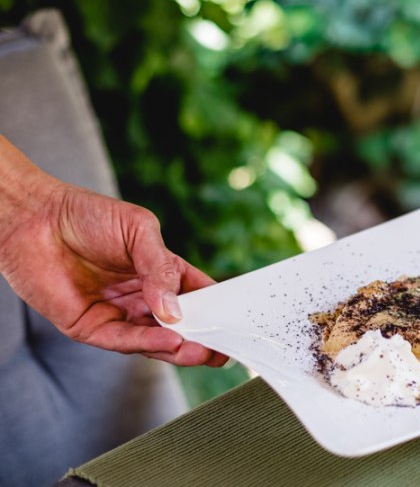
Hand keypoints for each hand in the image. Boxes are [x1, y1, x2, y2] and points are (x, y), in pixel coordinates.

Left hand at [0, 137, 226, 365]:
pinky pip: (123, 340)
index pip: (195, 295)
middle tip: (224, 349)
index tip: (236, 320)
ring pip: (154, 339)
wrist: (35, 218)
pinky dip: (148, 342)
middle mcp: (141, 297)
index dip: (216, 308)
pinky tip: (171, 341)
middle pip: (178, 325)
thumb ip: (161, 267)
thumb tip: (176, 309)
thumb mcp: (139, 231)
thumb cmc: (87, 215)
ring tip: (203, 351)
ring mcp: (117, 314)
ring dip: (180, 348)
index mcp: (159, 272)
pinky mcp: (90, 327)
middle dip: (203, 338)